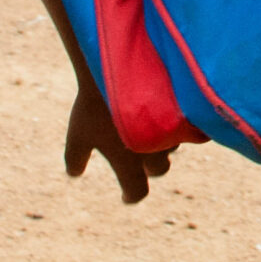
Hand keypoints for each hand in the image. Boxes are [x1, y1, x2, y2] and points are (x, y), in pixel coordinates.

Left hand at [65, 79, 173, 203]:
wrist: (117, 66)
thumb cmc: (92, 104)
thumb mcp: (77, 132)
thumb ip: (75, 157)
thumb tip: (75, 173)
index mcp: (129, 163)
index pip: (137, 192)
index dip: (130, 195)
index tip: (126, 195)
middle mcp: (154, 152)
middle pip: (160, 170)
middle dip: (150, 166)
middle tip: (138, 154)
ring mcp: (171, 132)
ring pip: (172, 145)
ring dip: (163, 141)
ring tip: (148, 124)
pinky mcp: (183, 112)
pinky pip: (185, 125)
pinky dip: (175, 122)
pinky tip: (162, 112)